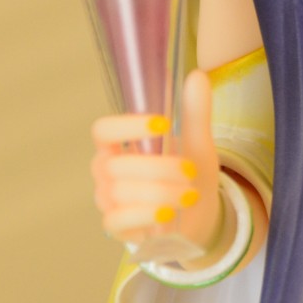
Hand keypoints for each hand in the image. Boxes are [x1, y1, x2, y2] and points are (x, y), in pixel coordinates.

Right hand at [91, 69, 221, 256]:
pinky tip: (167, 214)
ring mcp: (107, 199)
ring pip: (120, 193)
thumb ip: (195, 112)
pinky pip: (116, 220)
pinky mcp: (115, 226)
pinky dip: (144, 216)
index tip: (163, 123)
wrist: (200, 215)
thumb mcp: (198, 142)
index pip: (103, 131)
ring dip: (161, 192)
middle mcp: (105, 170)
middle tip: (190, 171)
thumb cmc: (189, 173)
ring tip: (190, 194)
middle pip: (118, 165)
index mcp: (117, 144)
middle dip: (159, 168)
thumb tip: (197, 76)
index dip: (127, 126)